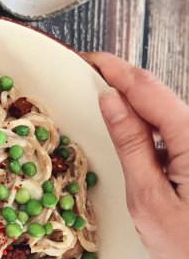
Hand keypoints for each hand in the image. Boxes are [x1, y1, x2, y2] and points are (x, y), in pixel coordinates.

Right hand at [87, 52, 188, 258]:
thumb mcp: (148, 199)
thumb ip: (131, 145)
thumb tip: (110, 102)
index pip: (146, 88)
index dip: (114, 69)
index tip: (86, 60)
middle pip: (157, 95)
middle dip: (120, 83)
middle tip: (86, 78)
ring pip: (164, 112)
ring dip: (132, 106)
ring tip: (100, 104)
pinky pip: (172, 132)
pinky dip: (146, 127)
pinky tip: (127, 134)